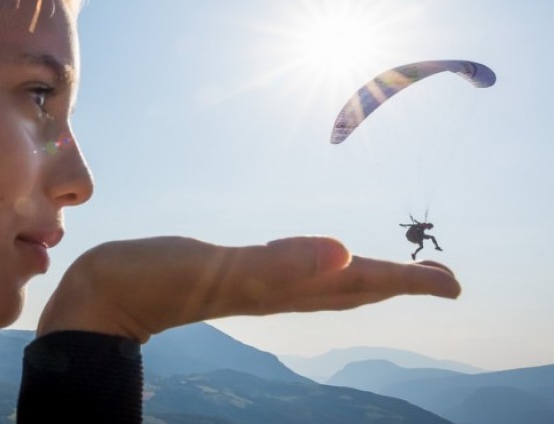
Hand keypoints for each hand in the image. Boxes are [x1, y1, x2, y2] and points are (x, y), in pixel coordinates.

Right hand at [37, 236, 459, 342]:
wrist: (99, 297)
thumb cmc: (152, 281)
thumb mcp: (219, 269)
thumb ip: (280, 263)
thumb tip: (348, 255)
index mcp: (282, 289)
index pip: (361, 285)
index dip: (409, 281)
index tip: (454, 281)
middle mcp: (275, 291)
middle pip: (352, 290)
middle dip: (399, 283)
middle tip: (444, 279)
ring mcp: (252, 287)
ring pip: (324, 287)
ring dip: (365, 280)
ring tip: (392, 273)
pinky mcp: (228, 278)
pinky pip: (290, 276)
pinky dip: (317, 270)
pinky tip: (312, 265)